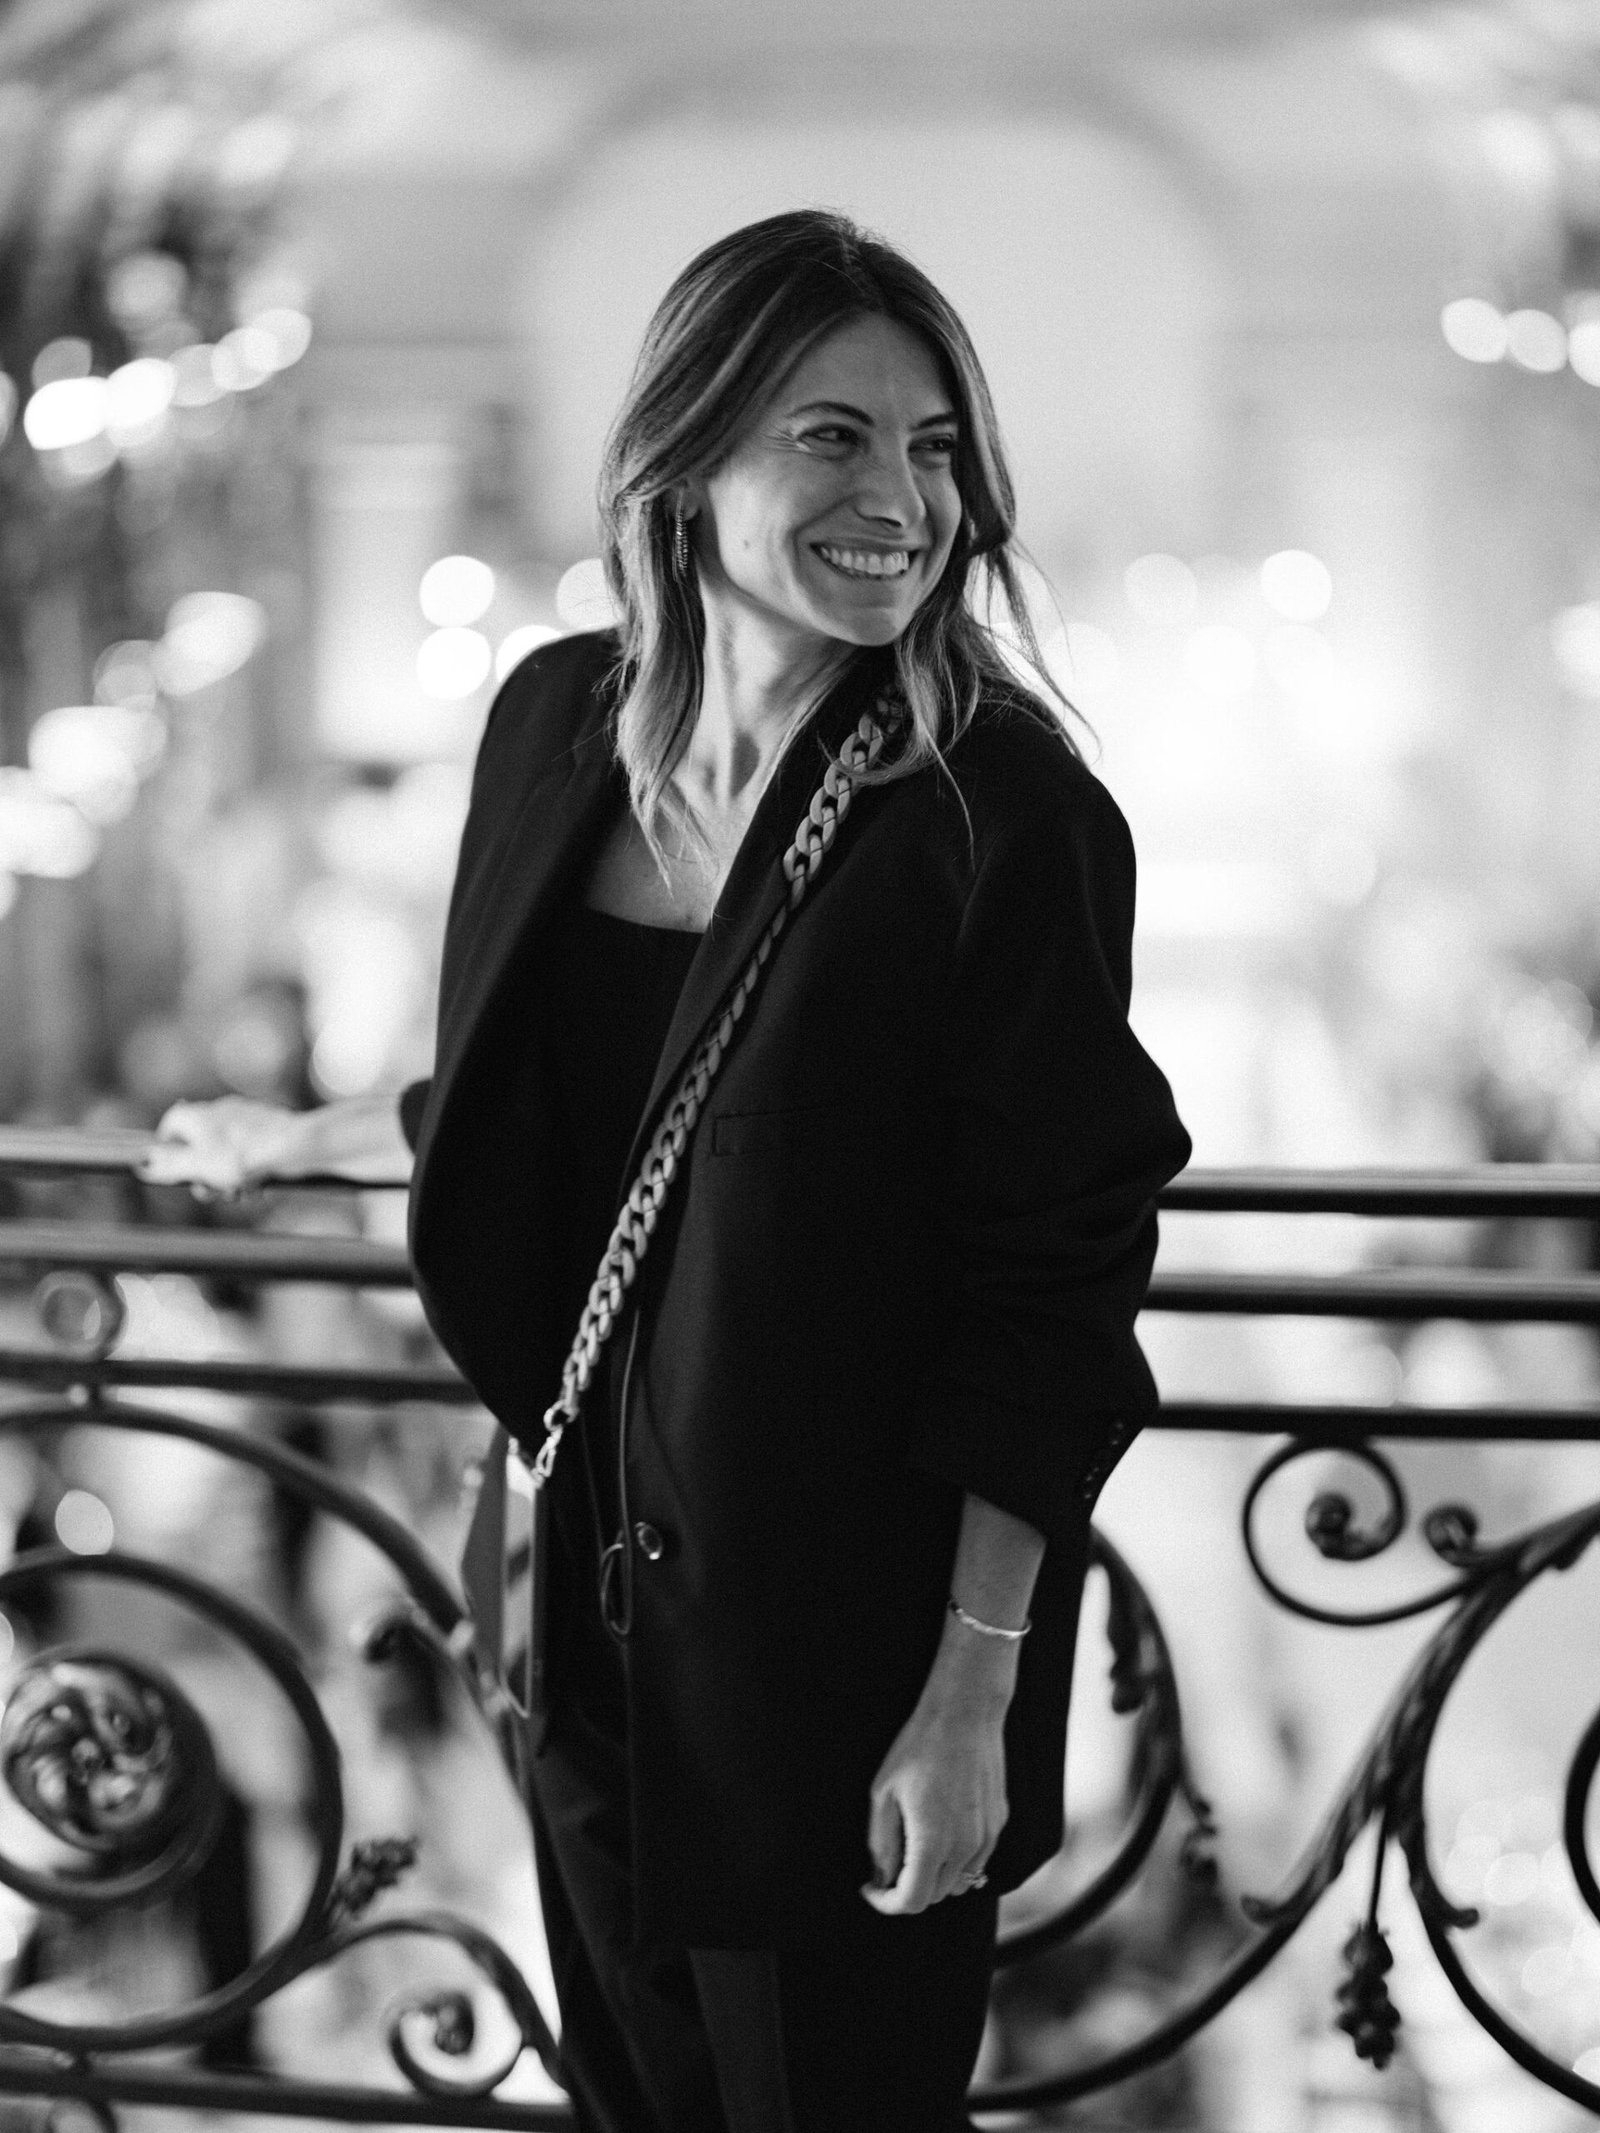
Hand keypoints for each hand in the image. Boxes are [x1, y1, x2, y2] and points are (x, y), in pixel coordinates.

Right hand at [140, 1097, 301, 1198]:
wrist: (295, 1146)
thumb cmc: (243, 1156)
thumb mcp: (197, 1166)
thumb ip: (169, 1166)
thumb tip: (142, 1165)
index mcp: (198, 1115)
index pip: (170, 1124)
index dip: (168, 1150)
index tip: (174, 1171)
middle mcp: (220, 1111)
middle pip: (200, 1146)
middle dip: (205, 1174)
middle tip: (213, 1191)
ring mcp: (245, 1118)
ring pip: (226, 1154)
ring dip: (229, 1179)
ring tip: (241, 1193)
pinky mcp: (268, 1128)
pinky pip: (250, 1154)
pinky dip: (250, 1172)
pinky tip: (259, 1187)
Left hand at [861, 1683, 1008, 1915]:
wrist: (964, 1714)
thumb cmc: (918, 1748)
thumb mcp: (884, 1793)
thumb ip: (881, 1843)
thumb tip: (882, 1878)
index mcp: (933, 1842)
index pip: (913, 1901)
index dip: (886, 1904)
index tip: (871, 1888)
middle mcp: (966, 1847)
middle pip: (935, 1895)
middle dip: (908, 1888)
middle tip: (888, 1861)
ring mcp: (987, 1837)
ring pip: (960, 1882)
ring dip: (935, 1877)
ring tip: (914, 1845)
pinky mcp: (999, 1823)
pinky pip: (977, 1860)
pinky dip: (956, 1860)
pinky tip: (941, 1829)